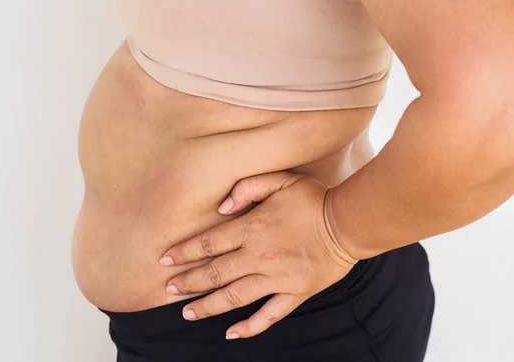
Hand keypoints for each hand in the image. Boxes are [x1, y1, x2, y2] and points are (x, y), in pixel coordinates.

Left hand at [159, 171, 357, 338]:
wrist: (348, 223)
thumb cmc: (314, 199)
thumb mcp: (280, 180)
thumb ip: (248, 188)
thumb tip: (223, 208)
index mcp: (252, 228)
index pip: (208, 243)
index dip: (184, 253)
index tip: (165, 261)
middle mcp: (258, 257)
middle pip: (214, 274)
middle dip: (188, 282)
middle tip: (168, 290)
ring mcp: (276, 279)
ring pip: (233, 298)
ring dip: (208, 306)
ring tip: (188, 313)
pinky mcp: (294, 293)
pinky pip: (268, 315)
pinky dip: (249, 327)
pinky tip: (232, 333)